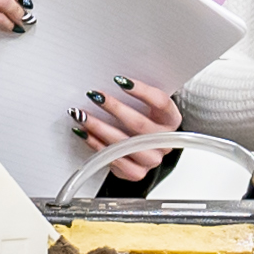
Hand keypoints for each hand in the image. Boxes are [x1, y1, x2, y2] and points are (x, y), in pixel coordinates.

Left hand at [71, 74, 182, 190]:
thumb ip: (136, 93)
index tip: (120, 80)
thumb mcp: (147, 105)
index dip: (141, 91)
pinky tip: (85, 134)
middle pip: (139, 124)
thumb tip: (114, 80)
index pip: (161, 102)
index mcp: (171, 120)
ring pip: (124, 144)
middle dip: (114, 108)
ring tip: (82, 116)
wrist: (146, 147)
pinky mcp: (136, 173)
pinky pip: (114, 160)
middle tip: (95, 96)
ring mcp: (151, 159)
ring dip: (99, 128)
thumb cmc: (144, 120)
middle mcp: (164, 142)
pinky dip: (96, 145)